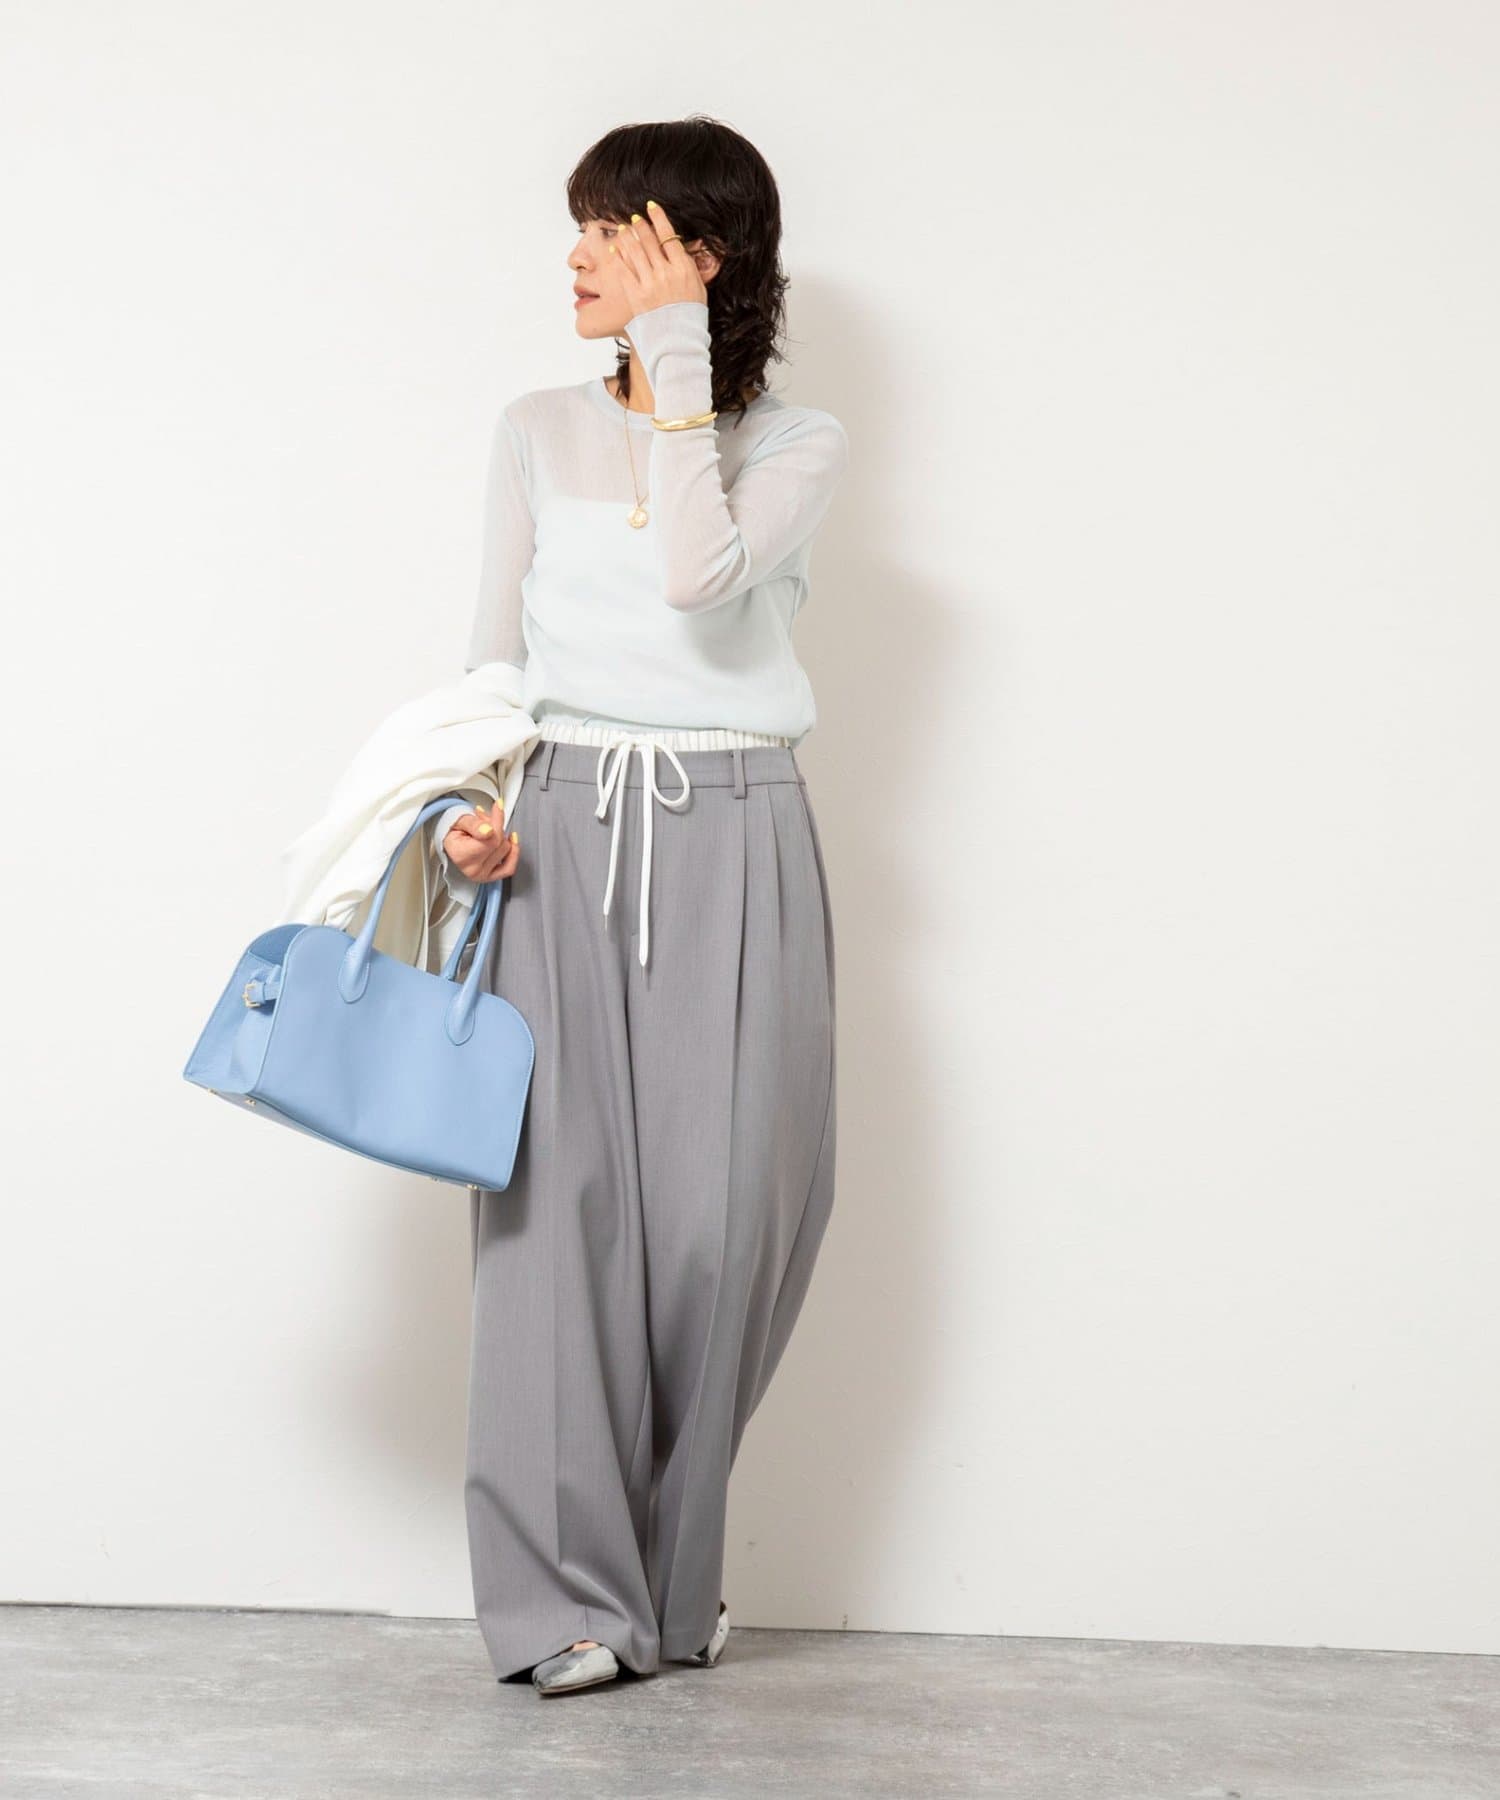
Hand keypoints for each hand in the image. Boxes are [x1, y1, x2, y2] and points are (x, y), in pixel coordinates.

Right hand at [443, 800, 519, 882]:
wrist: (452, 843)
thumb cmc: (454, 832)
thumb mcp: (461, 821)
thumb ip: (474, 824)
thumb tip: (489, 831)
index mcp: (462, 855)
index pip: (491, 837)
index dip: (497, 820)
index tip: (497, 806)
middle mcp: (472, 869)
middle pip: (499, 843)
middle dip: (496, 827)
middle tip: (485, 820)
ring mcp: (482, 875)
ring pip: (506, 851)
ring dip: (502, 837)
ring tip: (490, 832)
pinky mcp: (491, 877)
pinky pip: (509, 868)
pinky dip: (513, 854)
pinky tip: (511, 842)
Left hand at [612, 200, 709, 317]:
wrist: (678, 341)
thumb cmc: (689, 316)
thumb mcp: (698, 288)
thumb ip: (689, 267)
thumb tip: (683, 248)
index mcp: (683, 269)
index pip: (669, 236)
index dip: (659, 218)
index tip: (652, 207)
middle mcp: (666, 273)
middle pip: (650, 240)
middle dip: (641, 225)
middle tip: (635, 218)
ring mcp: (650, 284)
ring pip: (635, 251)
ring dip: (627, 236)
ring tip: (623, 228)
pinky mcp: (636, 295)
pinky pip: (624, 270)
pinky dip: (618, 257)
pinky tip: (614, 249)